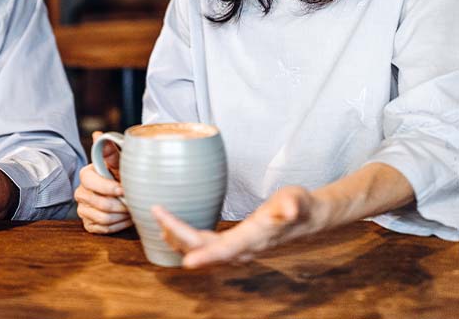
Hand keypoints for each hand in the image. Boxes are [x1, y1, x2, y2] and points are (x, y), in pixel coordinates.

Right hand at [75, 131, 131, 233]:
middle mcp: (80, 193)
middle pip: (100, 203)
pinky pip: (103, 230)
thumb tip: (98, 134)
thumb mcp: (118, 162)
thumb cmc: (120, 175)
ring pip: (103, 218)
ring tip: (132, 210)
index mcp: (86, 176)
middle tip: (132, 203)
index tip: (123, 190)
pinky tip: (125, 218)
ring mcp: (83, 210)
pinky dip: (118, 225)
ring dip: (121, 216)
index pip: (91, 182)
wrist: (123, 194)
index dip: (108, 187)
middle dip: (120, 205)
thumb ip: (109, 150)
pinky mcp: (88, 224)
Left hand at [152, 186, 316, 266]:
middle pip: (204, 249)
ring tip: (157, 219)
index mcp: (254, 239)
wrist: (306, 218)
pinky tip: (170, 230)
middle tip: (156, 211)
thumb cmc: (299, 205)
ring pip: (200, 250)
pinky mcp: (232, 244)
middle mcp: (242, 249)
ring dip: (177, 239)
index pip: (226, 250)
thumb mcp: (297, 200)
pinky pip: (203, 246)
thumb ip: (292, 205)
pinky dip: (184, 240)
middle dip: (178, 235)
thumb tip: (289, 209)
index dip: (206, 257)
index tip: (187, 262)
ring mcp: (236, 249)